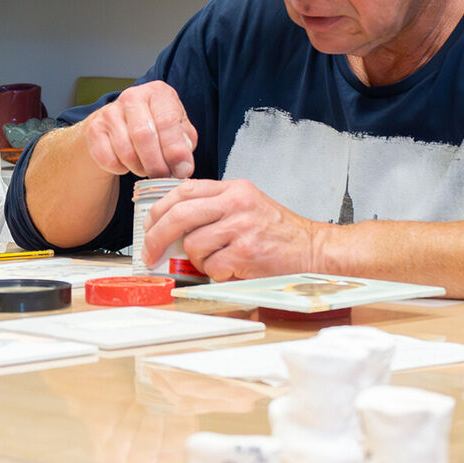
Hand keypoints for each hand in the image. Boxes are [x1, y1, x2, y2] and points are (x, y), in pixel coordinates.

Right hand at [81, 81, 196, 178]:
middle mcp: (132, 97)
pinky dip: (120, 169)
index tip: (182, 171)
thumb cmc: (156, 128)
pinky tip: (127, 165)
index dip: (175, 151)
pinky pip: (108, 159)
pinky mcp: (94, 129)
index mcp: (158, 92)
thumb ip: (184, 146)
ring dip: (140, 168)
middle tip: (163, 177)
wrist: (120, 125)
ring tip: (147, 169)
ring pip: (126, 152)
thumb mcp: (178, 131)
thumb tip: (183, 168)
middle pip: (144, 136)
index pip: (167, 122)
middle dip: (156, 164)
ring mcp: (110, 112)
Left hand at [142, 179, 324, 280]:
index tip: (149, 226)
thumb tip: (173, 225)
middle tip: (151, 254)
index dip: (159, 210)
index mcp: (235, 189)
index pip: (183, 191)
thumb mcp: (248, 206)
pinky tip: (234, 269)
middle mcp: (237, 203)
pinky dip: (217, 273)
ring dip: (199, 261)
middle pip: (179, 215)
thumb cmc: (281, 234)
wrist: (315, 251)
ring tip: (219, 261)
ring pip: (193, 245)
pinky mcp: (246, 253)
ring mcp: (242, 227)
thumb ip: (215, 209)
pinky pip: (212, 266)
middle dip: (157, 237)